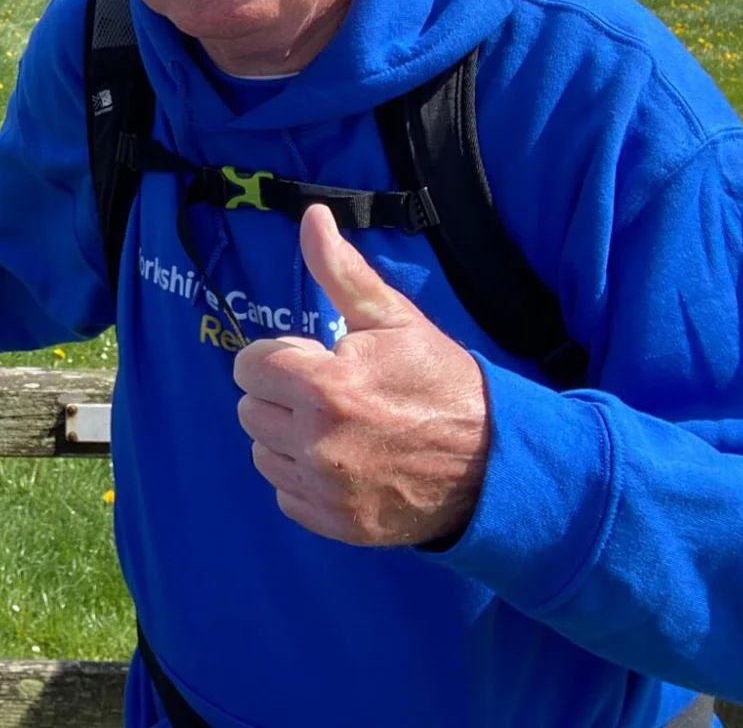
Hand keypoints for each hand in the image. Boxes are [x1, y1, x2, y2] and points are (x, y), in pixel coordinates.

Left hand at [231, 204, 490, 546]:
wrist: (495, 462)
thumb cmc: (438, 381)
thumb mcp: (392, 318)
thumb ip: (340, 271)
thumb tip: (311, 217)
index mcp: (322, 386)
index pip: (248, 366)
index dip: (279, 358)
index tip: (316, 361)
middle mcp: (315, 444)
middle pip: (250, 410)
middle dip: (281, 396)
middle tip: (331, 393)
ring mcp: (326, 491)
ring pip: (263, 453)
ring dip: (288, 438)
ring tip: (338, 427)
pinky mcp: (337, 525)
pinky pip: (286, 495)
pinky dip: (305, 480)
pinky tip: (344, 463)